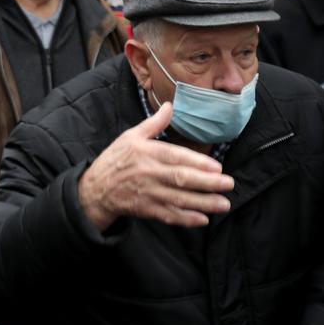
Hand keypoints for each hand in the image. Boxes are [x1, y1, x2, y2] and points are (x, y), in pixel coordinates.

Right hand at [77, 102, 233, 231]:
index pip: (175, 157)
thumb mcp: (131, 136)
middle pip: (181, 178)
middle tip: (228, 184)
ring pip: (179, 199)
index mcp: (146, 153)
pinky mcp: (147, 209)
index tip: (216, 167)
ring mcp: (148, 193)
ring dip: (203, 203)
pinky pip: (169, 215)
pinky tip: (203, 219)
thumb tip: (170, 105)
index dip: (196, 162)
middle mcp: (148, 173)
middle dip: (207, 183)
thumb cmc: (115, 160)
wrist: (95, 189)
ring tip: (223, 203)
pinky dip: (185, 219)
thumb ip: (153, 123)